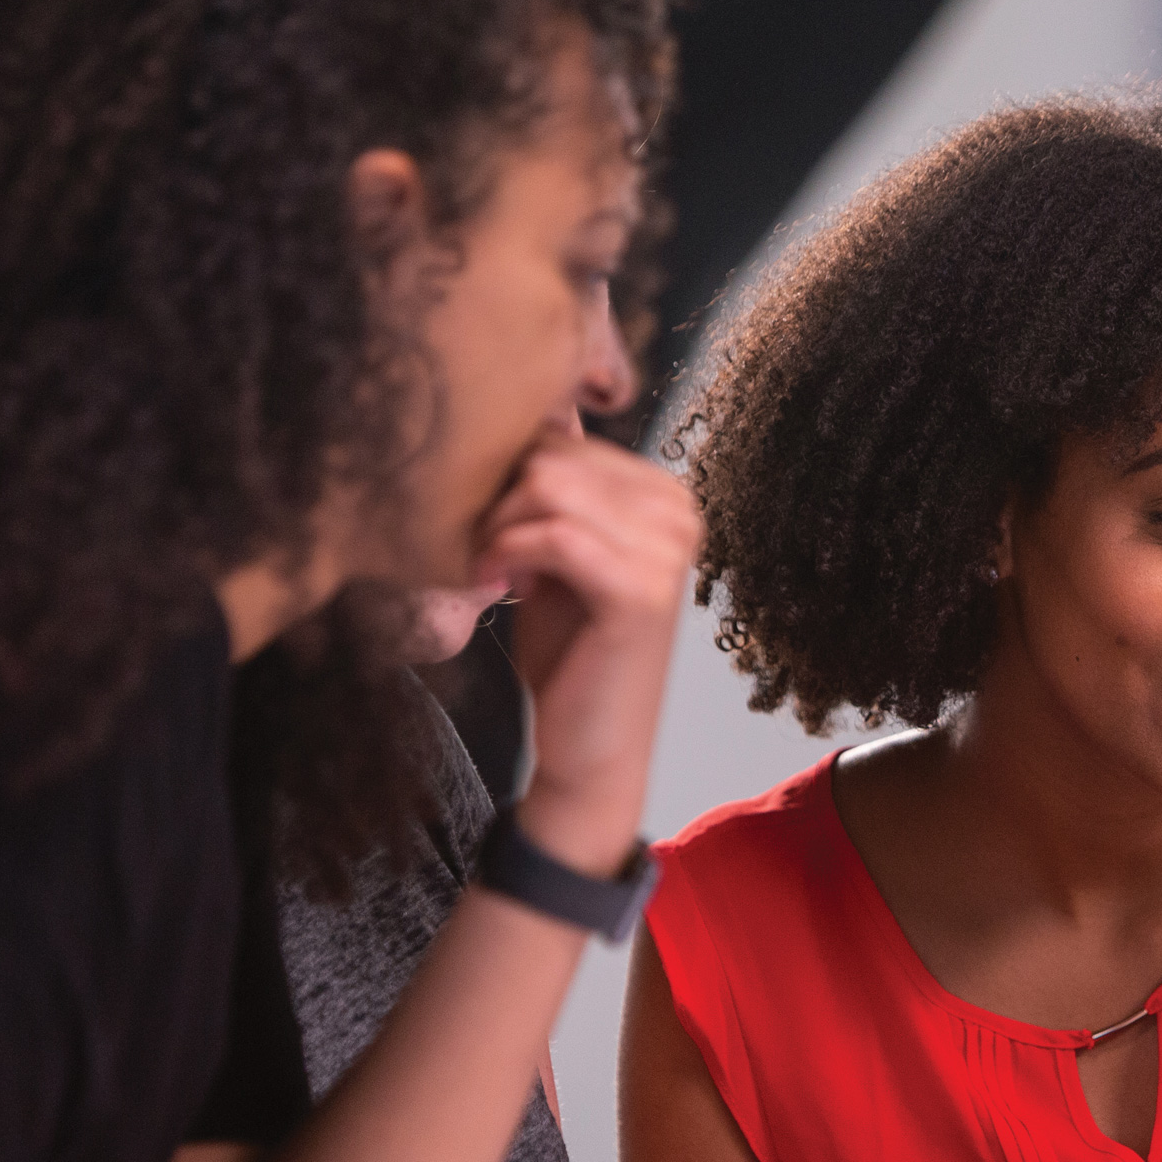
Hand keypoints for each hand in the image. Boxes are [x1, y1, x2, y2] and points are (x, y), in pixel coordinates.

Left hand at [471, 421, 700, 873]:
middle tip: (482, 557)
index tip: (490, 536)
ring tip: (488, 573)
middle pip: (552, 456)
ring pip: (547, 487)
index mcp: (665, 495)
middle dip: (497, 503)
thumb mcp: (556, 552)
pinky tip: (495, 587)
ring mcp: (668, 550)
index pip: (564, 438)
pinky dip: (507, 555)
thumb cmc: (569, 651)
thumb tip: (517, 415)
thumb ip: (549, 490)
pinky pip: (554, 535)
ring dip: (497, 529)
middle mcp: (679, 512)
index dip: (506, 478)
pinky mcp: (644, 591)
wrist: (590, 746)